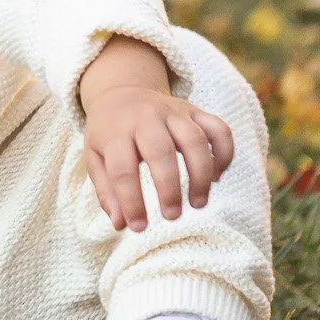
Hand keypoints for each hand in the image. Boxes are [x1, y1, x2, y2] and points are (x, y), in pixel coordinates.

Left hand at [78, 37, 234, 231]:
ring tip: (198, 203)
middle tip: (172, 216)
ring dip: (201, 175)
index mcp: (115, 132)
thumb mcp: (95, 156)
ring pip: (195, 140)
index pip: (122, 169)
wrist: (122, 91)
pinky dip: (224, 154)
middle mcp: (146, 118)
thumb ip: (106, 190)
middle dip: (169, 188)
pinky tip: (216, 177)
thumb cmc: (108, 132)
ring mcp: (173, 112)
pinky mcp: (195, 111)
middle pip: (161, 152)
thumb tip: (121, 223)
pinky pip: (219, 129)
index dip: (131, 201)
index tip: (138, 227)